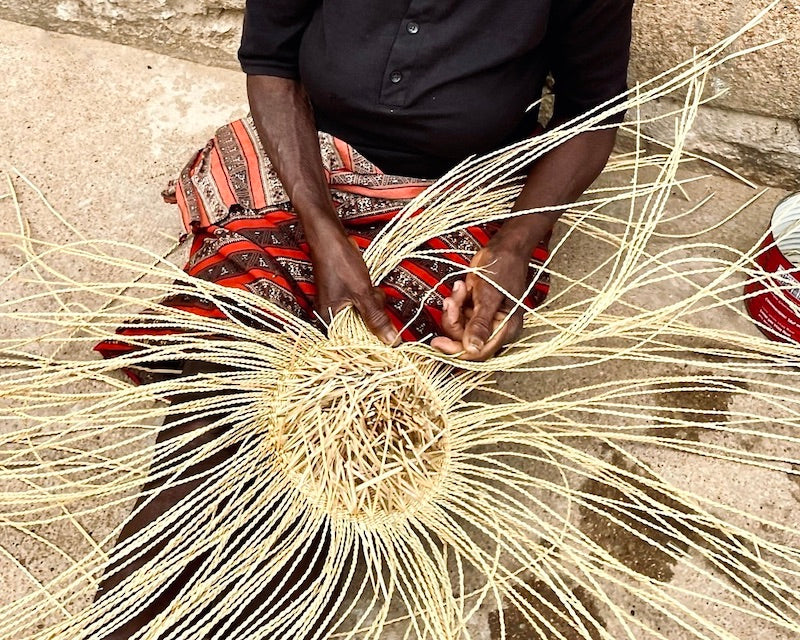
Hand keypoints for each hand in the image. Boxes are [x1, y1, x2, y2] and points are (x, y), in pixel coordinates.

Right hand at [312, 233, 398, 344]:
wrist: (330, 238)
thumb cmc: (341, 263)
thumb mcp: (362, 292)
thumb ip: (376, 318)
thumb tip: (392, 341)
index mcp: (329, 321)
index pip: (353, 345)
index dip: (372, 343)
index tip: (389, 341)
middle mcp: (331, 318)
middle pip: (361, 331)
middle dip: (373, 316)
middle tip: (373, 297)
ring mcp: (338, 307)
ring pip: (365, 316)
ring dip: (373, 303)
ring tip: (369, 287)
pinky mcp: (345, 297)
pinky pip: (363, 305)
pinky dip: (369, 296)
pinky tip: (368, 284)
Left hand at [431, 243, 529, 360]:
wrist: (504, 248)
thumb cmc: (503, 268)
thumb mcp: (488, 295)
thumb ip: (480, 324)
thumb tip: (472, 349)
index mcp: (506, 329)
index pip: (479, 352)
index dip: (457, 350)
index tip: (437, 342)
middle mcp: (496, 329)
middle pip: (465, 341)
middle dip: (453, 321)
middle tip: (450, 301)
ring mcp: (485, 321)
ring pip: (459, 328)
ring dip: (454, 308)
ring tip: (460, 288)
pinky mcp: (476, 312)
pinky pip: (458, 316)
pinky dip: (455, 302)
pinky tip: (461, 287)